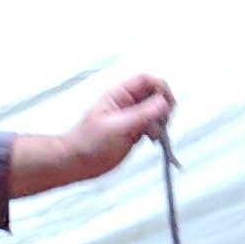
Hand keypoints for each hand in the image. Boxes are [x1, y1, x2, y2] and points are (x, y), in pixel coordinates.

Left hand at [46, 70, 175, 186]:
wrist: (77, 162)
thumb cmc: (87, 143)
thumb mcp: (117, 126)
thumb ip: (141, 114)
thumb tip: (162, 102)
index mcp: (119, 95)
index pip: (146, 81)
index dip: (160, 88)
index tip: (167, 102)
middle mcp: (127, 104)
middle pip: (155, 95)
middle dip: (163, 106)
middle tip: (162, 120)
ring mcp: (132, 118)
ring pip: (156, 111)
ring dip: (161, 121)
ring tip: (154, 134)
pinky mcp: (134, 132)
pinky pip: (153, 126)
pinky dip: (157, 132)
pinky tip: (152, 139)